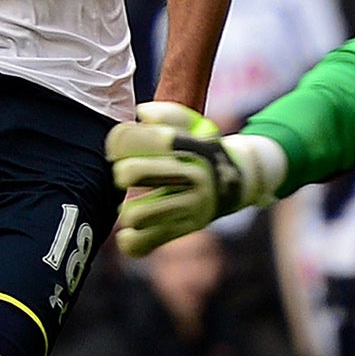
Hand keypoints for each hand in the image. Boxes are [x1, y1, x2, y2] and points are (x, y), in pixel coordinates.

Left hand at [106, 102, 282, 256]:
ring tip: (132, 209)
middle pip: (132, 173)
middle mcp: (191, 174)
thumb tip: (142, 113)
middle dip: (120, 174)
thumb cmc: (204, 150)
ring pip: (137, 215)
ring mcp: (190, 204)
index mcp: (189, 145)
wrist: (238, 183)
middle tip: (124, 177)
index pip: (138, 139)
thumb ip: (169, 114)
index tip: (116, 149)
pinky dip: (131, 242)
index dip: (118, 142)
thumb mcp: (196, 125)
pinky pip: (146, 242)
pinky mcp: (187, 227)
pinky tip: (131, 234)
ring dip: (128, 212)